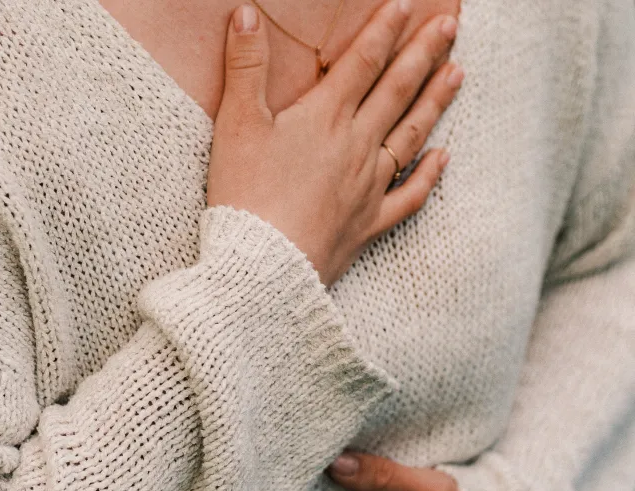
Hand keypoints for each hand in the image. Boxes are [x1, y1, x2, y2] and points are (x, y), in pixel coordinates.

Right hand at [207, 1, 462, 286]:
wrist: (263, 263)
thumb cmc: (245, 195)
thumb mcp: (235, 126)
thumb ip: (245, 68)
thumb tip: (245, 14)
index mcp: (325, 118)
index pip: (363, 62)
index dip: (385, 29)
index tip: (408, 5)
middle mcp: (357, 146)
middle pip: (398, 91)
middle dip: (425, 54)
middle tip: (452, 26)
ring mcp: (369, 186)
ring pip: (411, 136)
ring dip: (436, 103)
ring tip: (458, 75)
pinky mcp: (369, 222)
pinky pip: (409, 197)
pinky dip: (429, 177)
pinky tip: (444, 159)